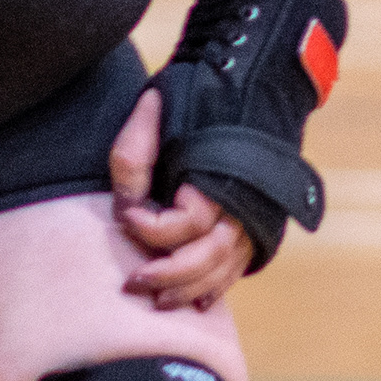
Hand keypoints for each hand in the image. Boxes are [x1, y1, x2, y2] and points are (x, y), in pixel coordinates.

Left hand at [109, 90, 253, 310]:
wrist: (250, 76)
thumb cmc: (195, 95)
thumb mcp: (155, 115)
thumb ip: (135, 157)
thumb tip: (123, 206)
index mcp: (220, 178)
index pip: (186, 223)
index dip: (152, 228)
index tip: (126, 216)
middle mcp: (243, 203)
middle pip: (209, 256)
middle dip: (170, 275)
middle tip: (133, 282)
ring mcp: (254, 216)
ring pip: (224, 267)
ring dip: (191, 289)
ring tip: (157, 301)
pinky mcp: (257, 224)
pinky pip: (239, 265)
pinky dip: (218, 286)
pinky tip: (198, 304)